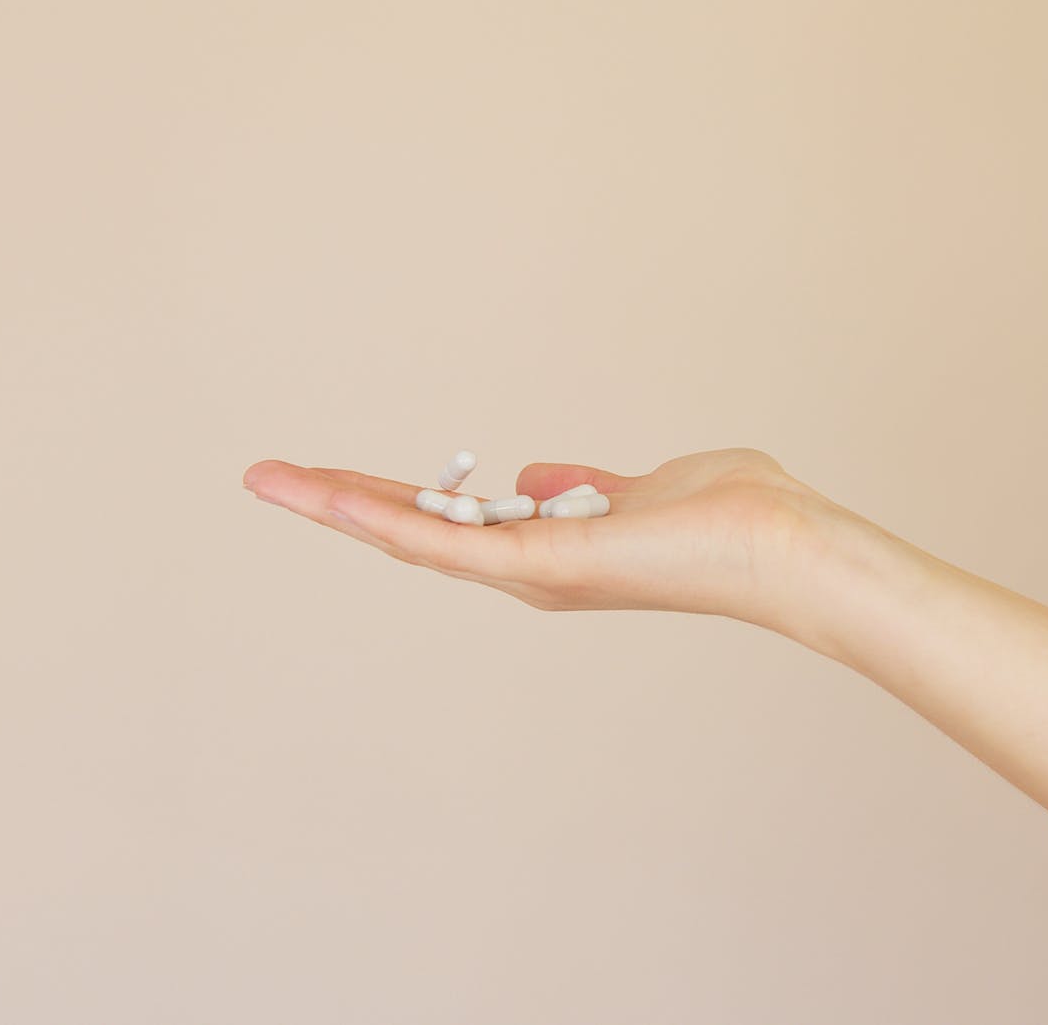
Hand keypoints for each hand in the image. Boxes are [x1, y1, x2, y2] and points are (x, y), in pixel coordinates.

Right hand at [241, 447, 839, 630]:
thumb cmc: (731, 519)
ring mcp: (531, 571)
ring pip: (414, 538)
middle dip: (335, 504)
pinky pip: (452, 541)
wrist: (783, 547)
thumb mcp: (637, 489)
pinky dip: (390, 519)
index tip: (326, 477)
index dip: (381, 498)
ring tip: (272, 480)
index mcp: (544, 549)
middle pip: (411, 532)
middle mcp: (526, 569)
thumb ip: (582, 488)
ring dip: (337, 507)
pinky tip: (337, 496)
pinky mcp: (547, 562)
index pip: (445, 521)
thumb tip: (535, 476)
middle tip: (264, 477)